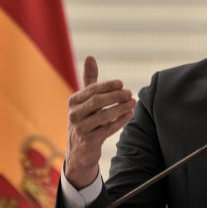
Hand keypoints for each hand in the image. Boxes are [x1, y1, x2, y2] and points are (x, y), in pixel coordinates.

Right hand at [64, 56, 136, 188]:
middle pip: (97, 102)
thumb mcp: (84, 100)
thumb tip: (90, 57)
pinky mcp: (89, 141)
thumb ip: (89, 80)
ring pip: (103, 116)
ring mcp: (80, 129)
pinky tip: (129, 115)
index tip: (121, 83)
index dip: (107, 86)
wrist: (79, 150)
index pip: (91, 90)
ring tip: (133, 103)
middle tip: (130, 93)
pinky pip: (107, 129)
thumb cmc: (85, 119)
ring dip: (120, 108)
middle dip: (115, 96)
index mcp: (73, 101)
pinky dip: (120, 121)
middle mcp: (74, 114)